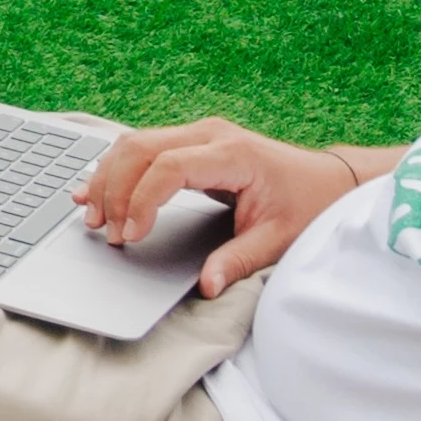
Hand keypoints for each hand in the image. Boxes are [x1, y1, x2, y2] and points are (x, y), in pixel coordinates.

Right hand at [75, 117, 364, 294]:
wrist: (330, 180)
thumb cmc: (307, 206)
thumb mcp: (277, 239)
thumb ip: (238, 260)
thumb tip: (208, 287)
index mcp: (232, 154)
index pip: (169, 167)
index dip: (142, 201)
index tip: (131, 235)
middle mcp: (210, 134)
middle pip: (140, 148)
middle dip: (113, 189)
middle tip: (102, 230)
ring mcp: (199, 133)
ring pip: (134, 142)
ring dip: (108, 176)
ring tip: (89, 214)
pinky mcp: (192, 142)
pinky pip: (143, 147)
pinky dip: (116, 168)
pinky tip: (97, 189)